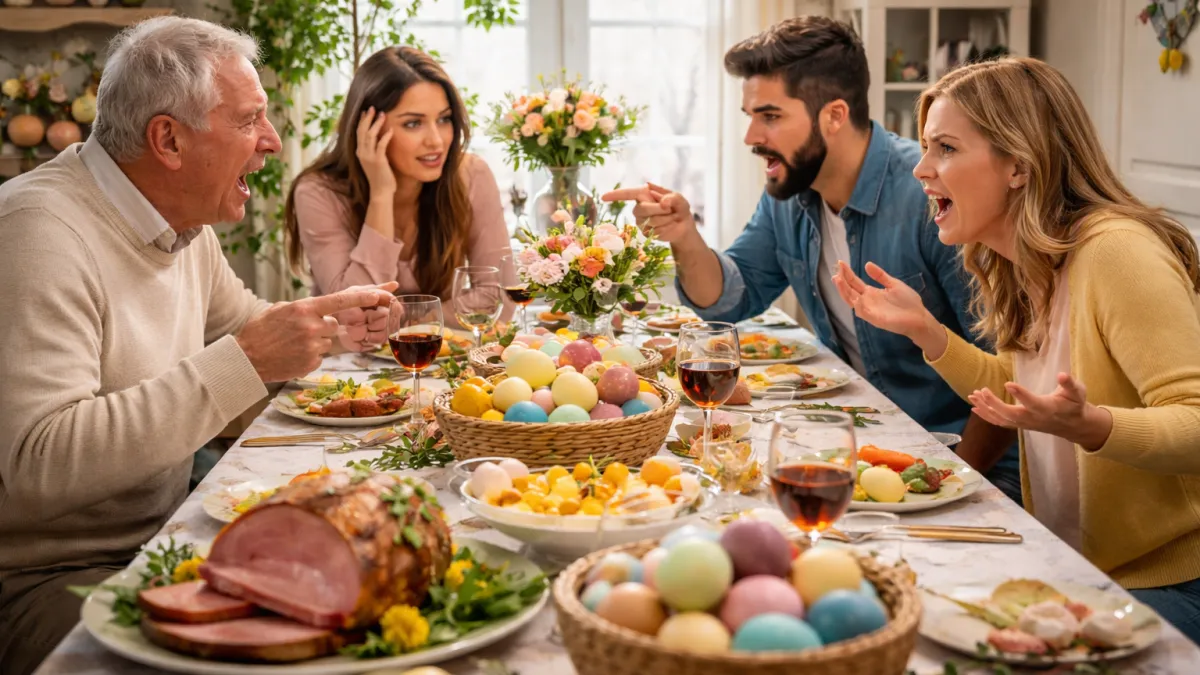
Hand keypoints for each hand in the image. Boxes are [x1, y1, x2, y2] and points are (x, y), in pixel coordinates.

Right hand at [236, 286, 394, 381]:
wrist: (246, 358)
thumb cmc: (260, 331)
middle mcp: (312, 326)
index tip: (380, 294)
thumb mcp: (279, 309)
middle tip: (301, 331)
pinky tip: (292, 355)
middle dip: (323, 327)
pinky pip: (320, 356)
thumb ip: (304, 307)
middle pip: (334, 325)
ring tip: (292, 344)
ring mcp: (313, 346)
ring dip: (315, 342)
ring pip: (327, 342)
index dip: (363, 297)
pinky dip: (309, 356)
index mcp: (305, 308)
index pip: (341, 300)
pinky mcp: (312, 362)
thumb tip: (321, 308)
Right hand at [356, 106, 395, 196]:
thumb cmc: (380, 177)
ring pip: (370, 135)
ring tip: (382, 114)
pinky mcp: (378, 161)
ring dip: (377, 124)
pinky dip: (385, 136)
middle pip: (362, 131)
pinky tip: (390, 130)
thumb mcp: (374, 161)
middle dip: (367, 118)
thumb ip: (375, 150)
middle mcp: (362, 153)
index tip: (366, 111)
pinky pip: (381, 145)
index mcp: (360, 153)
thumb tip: (380, 139)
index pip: (358, 133)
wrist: (381, 192)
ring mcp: (369, 157)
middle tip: (373, 108)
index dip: (362, 121)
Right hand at [601, 183, 699, 247]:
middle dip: (658, 209)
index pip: (627, 194)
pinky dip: (666, 228)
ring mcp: (641, 221)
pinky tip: (669, 225)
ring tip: (672, 217)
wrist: (683, 224)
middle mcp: (639, 207)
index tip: (603, 197)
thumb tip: (664, 202)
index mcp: (644, 194)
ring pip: (650, 221)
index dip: (615, 195)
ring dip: (666, 219)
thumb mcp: (679, 199)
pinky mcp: (645, 232)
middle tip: (670, 209)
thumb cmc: (678, 208)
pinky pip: (655, 231)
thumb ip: (673, 198)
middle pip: (642, 209)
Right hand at [833, 260, 945, 356]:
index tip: (840, 263)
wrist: (919, 317)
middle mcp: (867, 302)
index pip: (854, 282)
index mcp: (871, 293)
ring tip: (838, 280)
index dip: (847, 273)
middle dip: (842, 281)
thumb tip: (867, 264)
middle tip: (836, 271)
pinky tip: (855, 298)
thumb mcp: (893, 284)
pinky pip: (863, 313)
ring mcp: (870, 311)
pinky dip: (858, 306)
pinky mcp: (876, 319)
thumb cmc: (907, 302)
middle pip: (849, 291)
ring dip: (844, 291)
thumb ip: (880, 276)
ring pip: (852, 301)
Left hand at [968, 373, 1113, 449]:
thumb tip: (1062, 374)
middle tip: (981, 390)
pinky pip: (1000, 423)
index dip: (1021, 395)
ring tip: (973, 396)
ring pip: (1002, 419)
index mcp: (1048, 409)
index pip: (1033, 403)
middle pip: (1011, 414)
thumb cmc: (1074, 404)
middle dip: (995, 404)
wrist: (1073, 425)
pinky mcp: (1019, 425)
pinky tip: (974, 407)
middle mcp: (1034, 418)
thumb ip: (1070, 384)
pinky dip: (986, 416)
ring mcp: (1025, 424)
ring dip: (986, 408)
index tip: (1008, 383)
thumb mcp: (1078, 392)